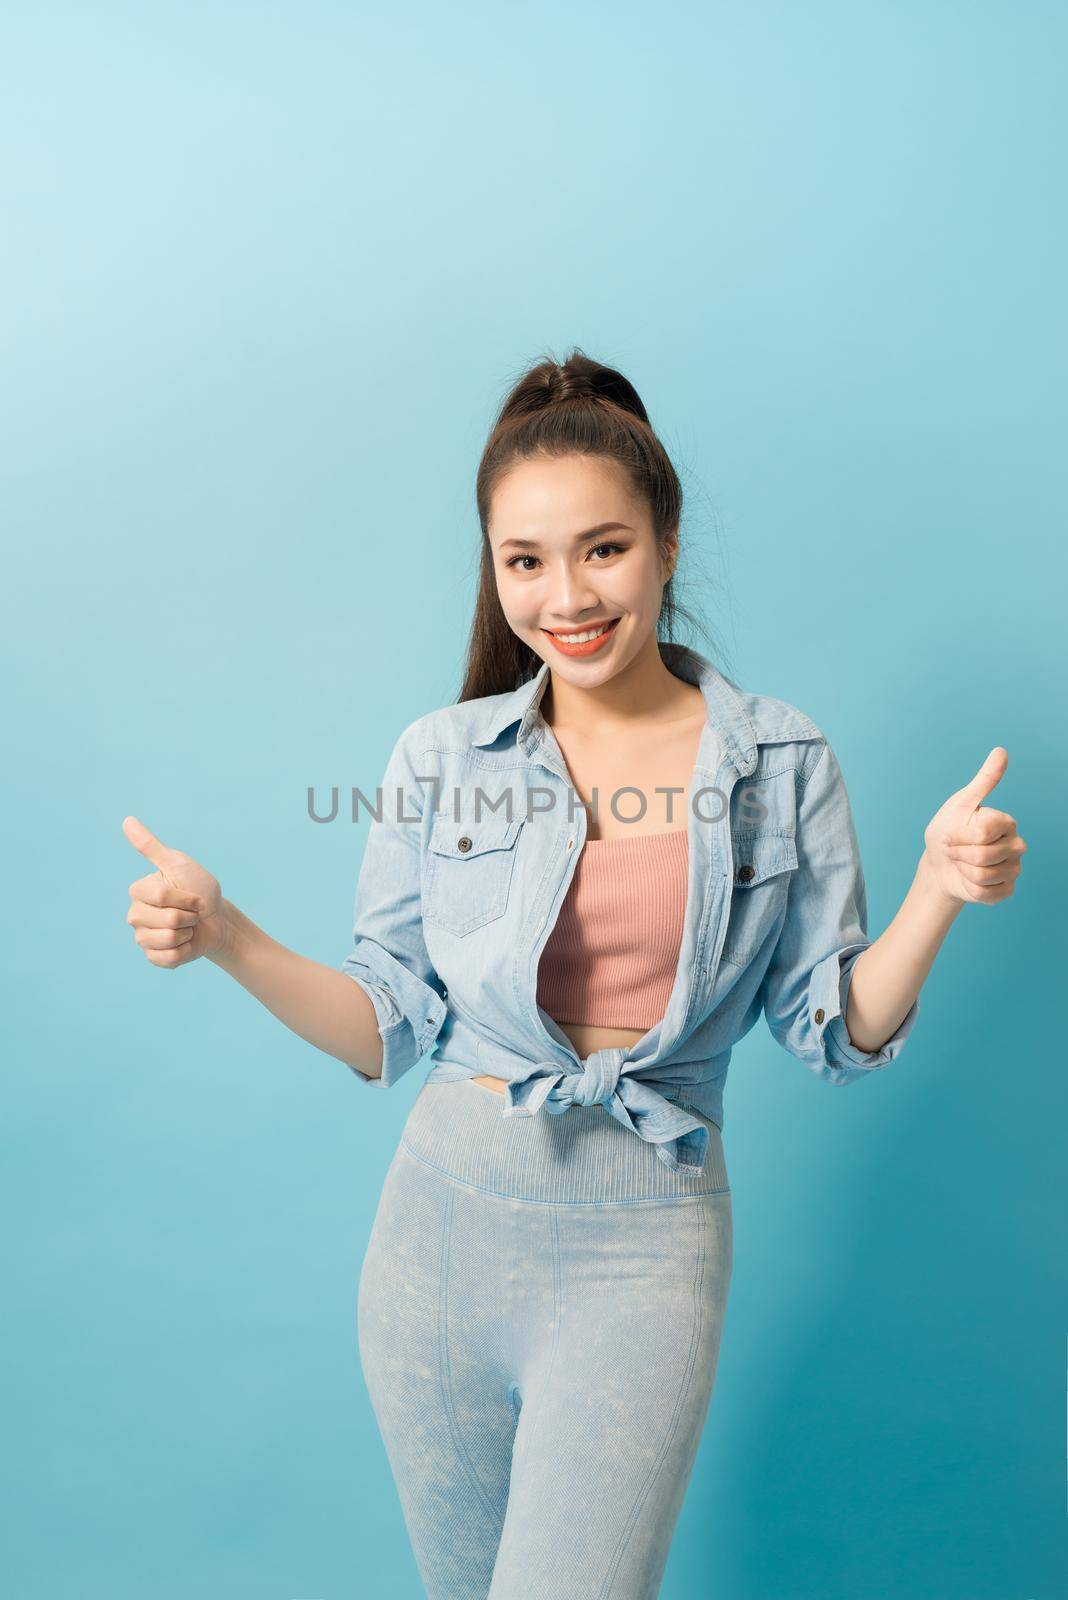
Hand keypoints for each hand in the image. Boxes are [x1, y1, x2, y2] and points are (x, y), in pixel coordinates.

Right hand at [123, 815, 226, 965]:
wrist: (217, 920)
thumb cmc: (200, 889)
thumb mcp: (178, 864)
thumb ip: (151, 846)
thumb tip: (127, 820)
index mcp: (139, 891)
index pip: (161, 896)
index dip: (186, 897)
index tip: (194, 896)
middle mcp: (135, 915)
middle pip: (165, 919)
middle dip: (189, 916)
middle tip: (191, 913)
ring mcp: (143, 937)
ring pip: (166, 939)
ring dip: (188, 933)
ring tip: (188, 928)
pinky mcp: (154, 957)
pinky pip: (168, 958)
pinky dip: (186, 951)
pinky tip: (186, 943)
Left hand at [921, 748, 1026, 905]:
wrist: (938, 863)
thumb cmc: (948, 830)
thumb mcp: (960, 803)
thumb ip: (984, 780)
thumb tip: (1001, 751)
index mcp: (1005, 822)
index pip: (982, 832)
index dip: (958, 835)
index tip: (952, 832)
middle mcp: (1016, 844)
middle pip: (983, 855)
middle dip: (957, 853)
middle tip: (954, 850)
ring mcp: (1013, 868)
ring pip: (984, 875)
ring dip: (962, 870)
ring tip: (961, 863)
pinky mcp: (1006, 890)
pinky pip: (987, 893)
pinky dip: (969, 887)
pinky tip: (968, 879)